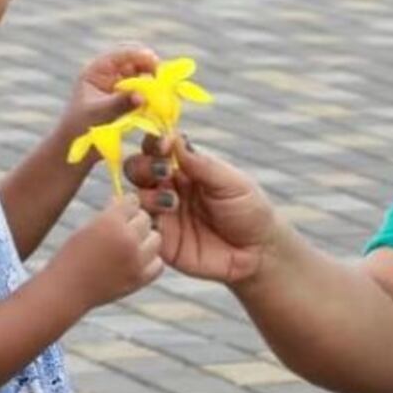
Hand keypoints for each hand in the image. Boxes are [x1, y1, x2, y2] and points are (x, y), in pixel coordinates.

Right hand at [49, 194, 162, 310]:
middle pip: (146, 219)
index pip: (133, 201)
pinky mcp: (139, 279)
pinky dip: (150, 261)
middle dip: (135, 221)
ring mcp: (136, 261)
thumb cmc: (72, 256)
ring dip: (145, 240)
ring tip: (129, 246)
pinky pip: (158, 263)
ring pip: (156, 239)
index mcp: (111, 222)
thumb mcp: (87, 228)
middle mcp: (127, 240)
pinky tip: (135, 261)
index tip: (119, 211)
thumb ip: (110, 215)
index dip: (125, 205)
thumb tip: (129, 200)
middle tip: (122, 229)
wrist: (66, 290)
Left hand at [60, 44, 159, 139]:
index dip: (140, 55)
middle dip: (151, 66)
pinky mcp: (127, 98)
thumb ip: (120, 103)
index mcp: (97, 69)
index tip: (156, 65)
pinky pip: (144, 90)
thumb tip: (142, 96)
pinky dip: (153, 94)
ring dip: (154, 81)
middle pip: (136, 60)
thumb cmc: (80, 127)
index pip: (122, 53)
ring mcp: (119, 85)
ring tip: (163, 92)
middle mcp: (110, 73)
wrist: (74, 145)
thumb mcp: (99, 113)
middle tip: (163, 78)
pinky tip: (159, 102)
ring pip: (143, 75)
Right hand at [124, 136, 278, 284]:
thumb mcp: (233, 183)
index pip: (159, 148)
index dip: (155, 143)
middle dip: (144, 166)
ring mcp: (164, 215)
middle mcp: (169, 188)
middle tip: (164, 172)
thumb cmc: (250, 212)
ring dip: (147, 195)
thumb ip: (203, 164)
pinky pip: (140, 230)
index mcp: (187, 169)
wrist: (258, 254)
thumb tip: (175, 138)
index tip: (165, 145)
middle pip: (137, 169)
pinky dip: (143, 223)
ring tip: (172, 202)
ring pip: (134, 198)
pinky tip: (163, 224)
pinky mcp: (162, 241)